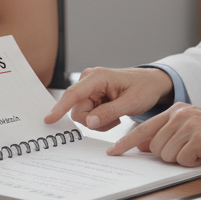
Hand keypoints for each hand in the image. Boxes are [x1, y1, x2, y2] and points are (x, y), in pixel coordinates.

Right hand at [44, 67, 173, 130]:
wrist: (151, 84)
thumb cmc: (144, 89)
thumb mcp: (130, 103)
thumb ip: (109, 113)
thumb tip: (90, 122)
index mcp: (97, 77)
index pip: (73, 94)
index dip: (59, 108)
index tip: (48, 120)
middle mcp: (88, 80)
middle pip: (78, 111)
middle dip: (94, 121)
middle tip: (115, 118)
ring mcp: (89, 88)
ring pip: (83, 116)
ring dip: (99, 121)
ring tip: (116, 114)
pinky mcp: (91, 95)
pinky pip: (88, 115)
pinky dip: (100, 119)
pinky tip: (113, 112)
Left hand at [108, 103, 200, 165]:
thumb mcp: (191, 128)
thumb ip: (167, 133)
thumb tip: (142, 145)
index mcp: (175, 110)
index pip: (143, 128)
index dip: (126, 142)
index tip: (113, 152)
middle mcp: (179, 114)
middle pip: (155, 147)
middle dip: (169, 155)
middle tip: (190, 150)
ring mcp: (188, 125)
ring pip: (167, 155)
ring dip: (183, 159)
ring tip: (200, 150)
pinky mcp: (198, 137)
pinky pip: (183, 159)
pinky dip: (194, 162)